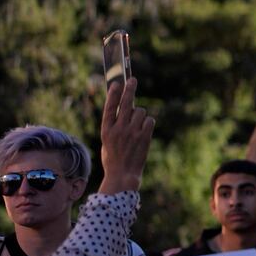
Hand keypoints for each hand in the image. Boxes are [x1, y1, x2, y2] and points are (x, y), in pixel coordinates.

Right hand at [98, 78, 154, 194]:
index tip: (117, 83)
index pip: (109, 107)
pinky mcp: (144, 137)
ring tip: (136, 126)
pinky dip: (148, 123)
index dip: (113, 94)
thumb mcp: (107, 140)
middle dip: (129, 90)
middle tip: (132, 80)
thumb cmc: (113, 157)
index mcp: (106, 130)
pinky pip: (149, 120)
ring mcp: (132, 133)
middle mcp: (118, 129)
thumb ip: (114, 125)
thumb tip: (124, 108)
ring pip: (140, 112)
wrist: (123, 174)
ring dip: (140, 115)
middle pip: (125, 104)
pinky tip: (144, 130)